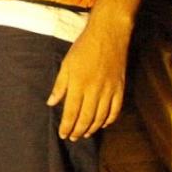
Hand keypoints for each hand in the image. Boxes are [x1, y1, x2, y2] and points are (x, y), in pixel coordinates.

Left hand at [45, 18, 127, 140]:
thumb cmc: (84, 47)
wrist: (109, 34)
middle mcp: (94, 90)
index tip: (63, 134)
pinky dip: (109, 120)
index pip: (71, 112)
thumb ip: (59, 85)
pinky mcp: (120, 88)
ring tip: (85, 133)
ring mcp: (109, 90)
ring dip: (92, 128)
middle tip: (72, 137)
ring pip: (100, 117)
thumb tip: (51, 103)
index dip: (66, 126)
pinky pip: (115, 110)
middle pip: (86, 118)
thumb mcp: (66, 64)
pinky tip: (102, 124)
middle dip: (78, 130)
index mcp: (78, 84)